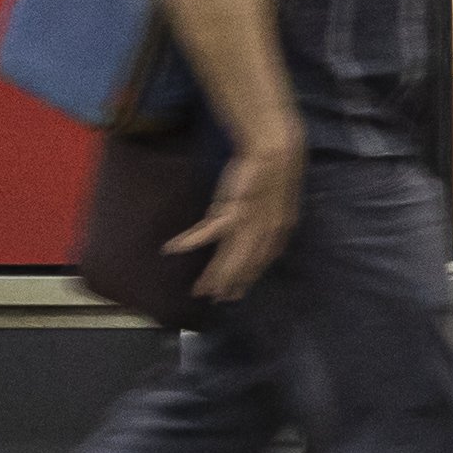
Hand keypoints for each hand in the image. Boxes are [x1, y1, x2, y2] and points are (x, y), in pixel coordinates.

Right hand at [167, 135, 302, 300]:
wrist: (274, 152)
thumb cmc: (274, 171)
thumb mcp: (279, 201)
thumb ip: (272, 220)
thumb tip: (267, 230)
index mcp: (277, 232)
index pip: (259, 263)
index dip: (246, 279)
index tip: (236, 293)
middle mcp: (264, 236)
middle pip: (243, 266)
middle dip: (229, 284)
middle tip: (215, 300)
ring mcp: (247, 226)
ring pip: (227, 258)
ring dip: (213, 276)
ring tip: (199, 290)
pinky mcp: (230, 212)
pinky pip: (206, 232)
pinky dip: (190, 241)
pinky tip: (172, 248)